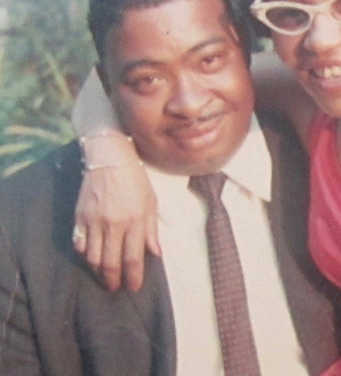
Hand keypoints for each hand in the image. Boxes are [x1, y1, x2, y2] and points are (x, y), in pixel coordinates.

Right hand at [74, 141, 160, 291]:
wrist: (110, 159)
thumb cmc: (135, 179)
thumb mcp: (151, 202)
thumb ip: (151, 230)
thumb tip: (156, 254)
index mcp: (135, 220)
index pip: (133, 258)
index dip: (134, 277)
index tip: (134, 287)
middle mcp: (114, 223)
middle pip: (110, 263)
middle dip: (113, 281)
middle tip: (115, 287)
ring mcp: (94, 221)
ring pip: (92, 258)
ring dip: (98, 272)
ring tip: (105, 276)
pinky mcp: (80, 217)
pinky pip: (79, 245)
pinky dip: (85, 256)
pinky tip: (92, 258)